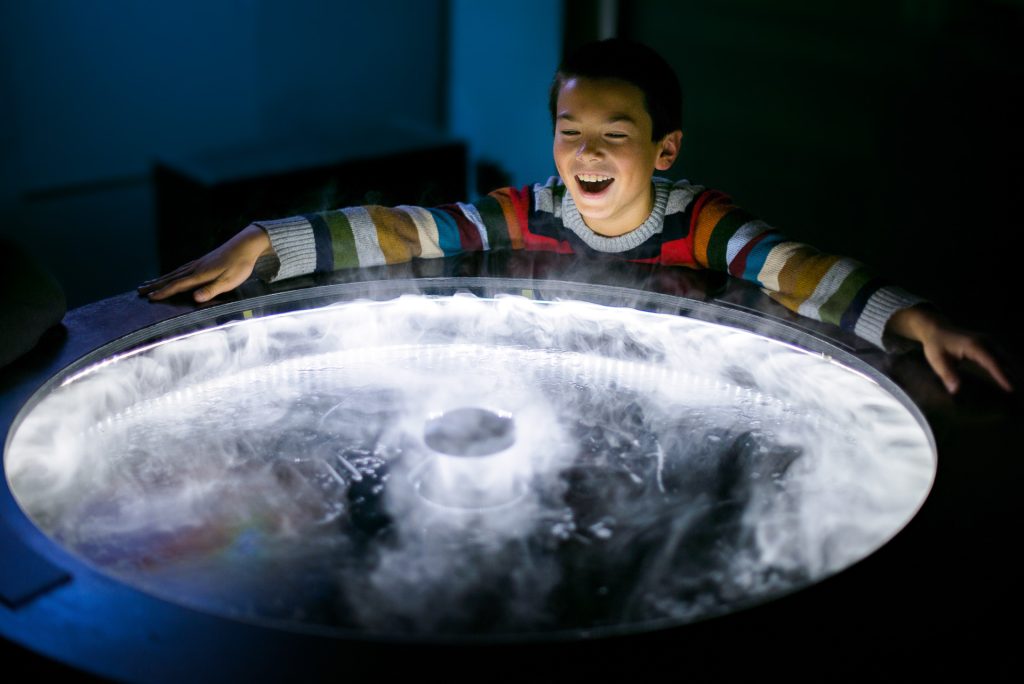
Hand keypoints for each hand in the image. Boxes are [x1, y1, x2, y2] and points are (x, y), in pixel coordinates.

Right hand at [137, 225, 271, 302]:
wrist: (245, 245)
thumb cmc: (240, 265)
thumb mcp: (230, 281)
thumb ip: (212, 290)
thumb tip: (195, 298)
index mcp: (200, 275)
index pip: (178, 285)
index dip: (164, 293)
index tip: (150, 298)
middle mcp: (195, 268)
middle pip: (171, 278)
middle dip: (155, 286)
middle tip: (139, 291)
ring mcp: (198, 263)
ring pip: (174, 273)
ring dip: (160, 279)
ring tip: (148, 283)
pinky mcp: (202, 261)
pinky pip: (181, 269)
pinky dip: (171, 273)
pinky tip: (170, 275)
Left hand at [888, 306, 1012, 393]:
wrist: (937, 329)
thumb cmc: (936, 345)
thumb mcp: (937, 360)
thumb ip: (947, 374)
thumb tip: (955, 390)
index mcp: (974, 346)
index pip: (992, 362)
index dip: (1002, 376)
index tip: (1010, 388)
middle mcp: (985, 342)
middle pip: (1004, 360)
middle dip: (1013, 375)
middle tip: (1018, 392)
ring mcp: (989, 341)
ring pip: (1006, 357)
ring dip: (1012, 370)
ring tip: (1017, 386)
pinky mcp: (989, 344)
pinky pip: (1002, 356)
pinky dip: (1007, 366)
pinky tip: (1010, 377)